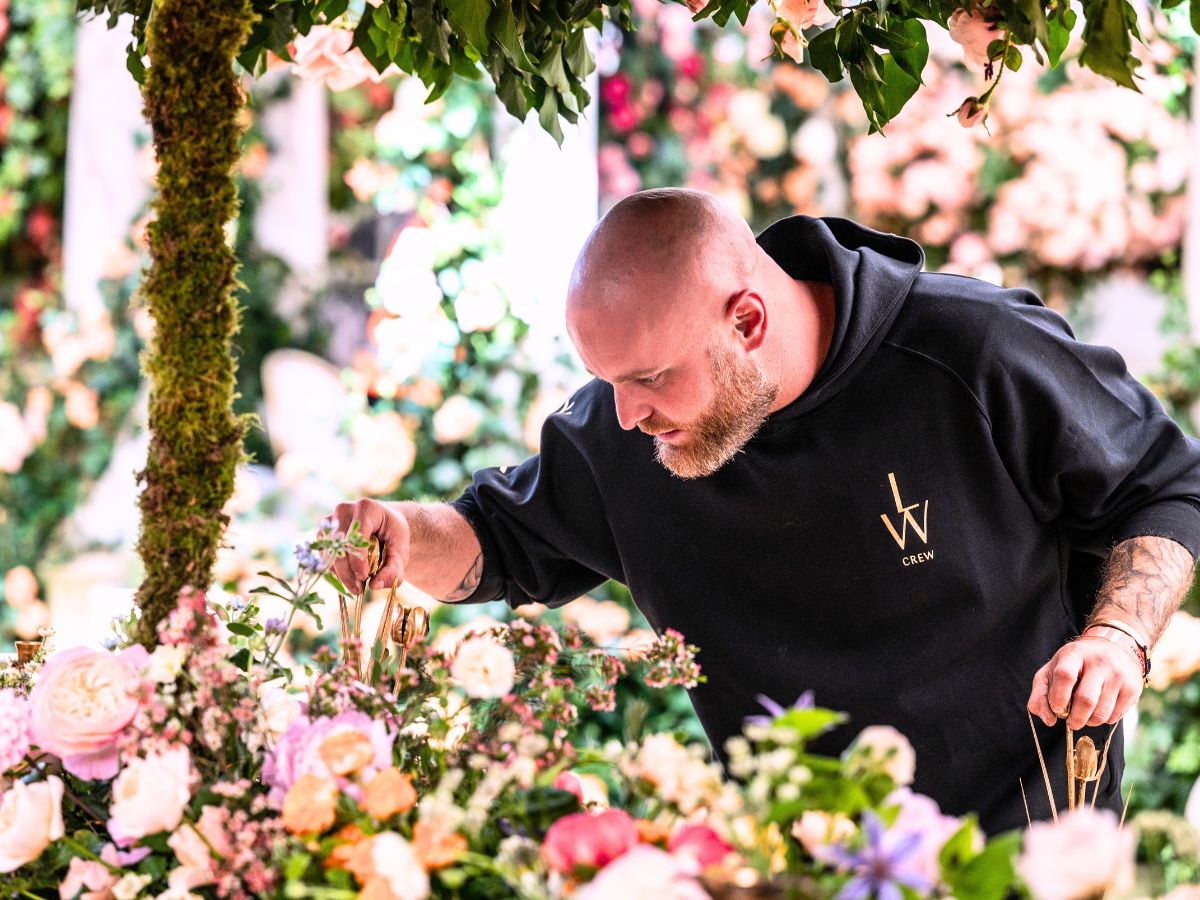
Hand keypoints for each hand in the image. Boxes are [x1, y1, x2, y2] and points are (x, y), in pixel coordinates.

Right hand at [327, 498, 410, 593]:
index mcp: (366, 508)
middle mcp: (344, 510)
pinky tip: (348, 575)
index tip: (364, 577)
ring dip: (339, 572)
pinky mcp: (323, 532)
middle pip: (339, 545)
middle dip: (347, 571)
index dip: (358, 559)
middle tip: (358, 589)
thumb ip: (394, 569)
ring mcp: (330, 520)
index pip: (356, 535)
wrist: (383, 524)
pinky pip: (324, 554)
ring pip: (328, 551)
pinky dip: (334, 569)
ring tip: (355, 585)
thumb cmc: (392, 535)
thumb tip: (376, 585)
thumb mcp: (401, 550)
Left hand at [1027, 636, 1143, 729]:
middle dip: (1075, 718)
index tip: (1057, 709)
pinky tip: (1099, 710)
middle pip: (1086, 699)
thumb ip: (1040, 693)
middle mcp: (1099, 662)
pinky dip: (1103, 720)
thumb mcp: (1053, 669)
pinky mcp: (1132, 688)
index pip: (1065, 676)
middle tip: (1071, 722)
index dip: (1058, 697)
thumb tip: (1047, 719)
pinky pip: (1115, 716)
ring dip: (1089, 722)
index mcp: (1074, 654)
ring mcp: (1118, 675)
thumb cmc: (1076, 663)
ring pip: (1101, 712)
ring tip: (1084, 716)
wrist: (1114, 647)